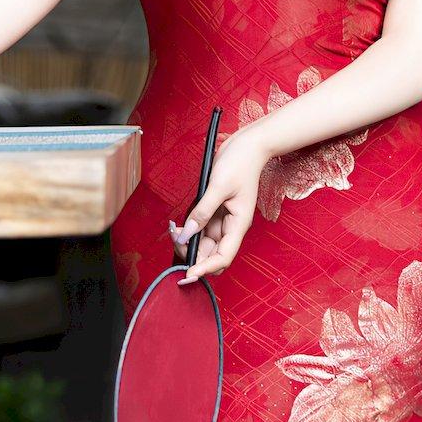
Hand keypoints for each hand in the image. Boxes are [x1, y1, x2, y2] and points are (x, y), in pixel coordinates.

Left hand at [168, 126, 270, 284]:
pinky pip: (200, 228)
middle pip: (211, 254)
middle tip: (174, 240)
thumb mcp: (218, 186)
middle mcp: (231, 226)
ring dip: (187, 242)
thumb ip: (202, 211)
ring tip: (173, 230)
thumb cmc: (240, 163)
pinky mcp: (215, 211)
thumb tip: (187, 233)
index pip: (223, 257)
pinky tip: (178, 224)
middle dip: (192, 254)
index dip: (206, 269)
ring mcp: (223, 220)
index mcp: (238, 224)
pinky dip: (188, 230)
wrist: (248, 145)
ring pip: (203, 243)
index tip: (189, 275)